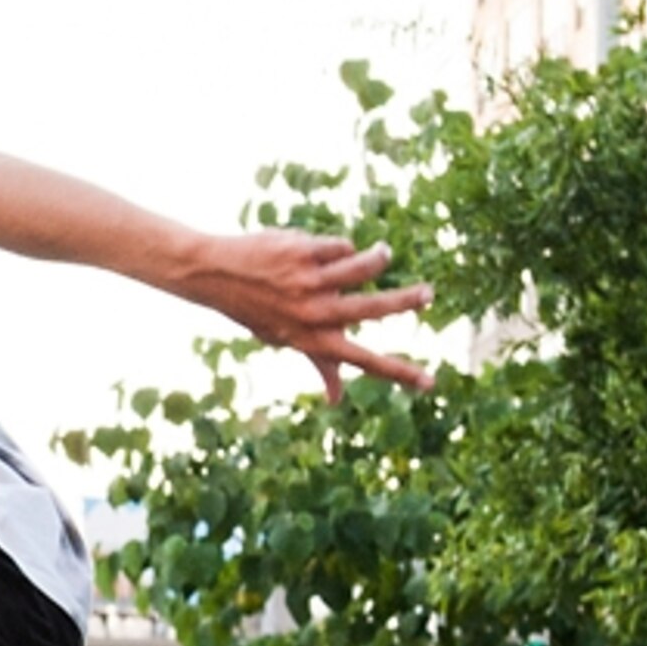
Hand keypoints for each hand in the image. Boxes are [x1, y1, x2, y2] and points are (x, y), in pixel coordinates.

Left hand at [174, 230, 433, 399]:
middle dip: (406, 301)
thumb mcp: (286, 340)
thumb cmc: (257, 310)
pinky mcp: (302, 251)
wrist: (216, 274)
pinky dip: (340, 248)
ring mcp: (308, 281)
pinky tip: (320, 249)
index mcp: (314, 339)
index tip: (431, 384)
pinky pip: (341, 246)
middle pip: (372, 309)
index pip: (365, 362)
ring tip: (384, 254)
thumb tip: (336, 399)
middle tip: (429, 294)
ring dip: (378, 258)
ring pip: (362, 267)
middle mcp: (313, 314)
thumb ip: (319, 365)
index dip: (400, 374)